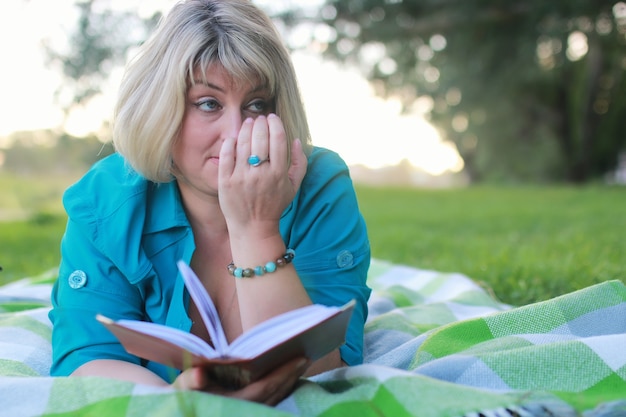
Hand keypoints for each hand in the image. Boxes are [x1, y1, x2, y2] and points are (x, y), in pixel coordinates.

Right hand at [173, 357, 309, 404]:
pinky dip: (282, 388)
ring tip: (302, 363)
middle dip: (291, 375)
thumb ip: (190, 381)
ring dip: (289, 382)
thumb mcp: (182, 388)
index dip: (283, 374)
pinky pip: (272, 401)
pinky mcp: (249, 412)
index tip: (300, 358)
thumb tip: (199, 375)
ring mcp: (248, 414)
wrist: (183, 411)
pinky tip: (290, 376)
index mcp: (233, 405)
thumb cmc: (182, 395)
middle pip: (275, 394)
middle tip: (306, 356)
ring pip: (276, 399)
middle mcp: (245, 412)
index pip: (264, 389)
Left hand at [218, 114, 307, 238]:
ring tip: (248, 123)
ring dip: (246, 128)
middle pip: (260, 138)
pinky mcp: (226, 182)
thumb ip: (300, 163)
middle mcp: (260, 174)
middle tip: (260, 118)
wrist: (253, 227)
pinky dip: (230, 143)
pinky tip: (234, 137)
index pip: (278, 139)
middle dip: (261, 123)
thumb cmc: (274, 205)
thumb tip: (297, 140)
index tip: (272, 118)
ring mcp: (241, 178)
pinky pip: (227, 155)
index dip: (275, 124)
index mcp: (278, 174)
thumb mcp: (293, 186)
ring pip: (243, 144)